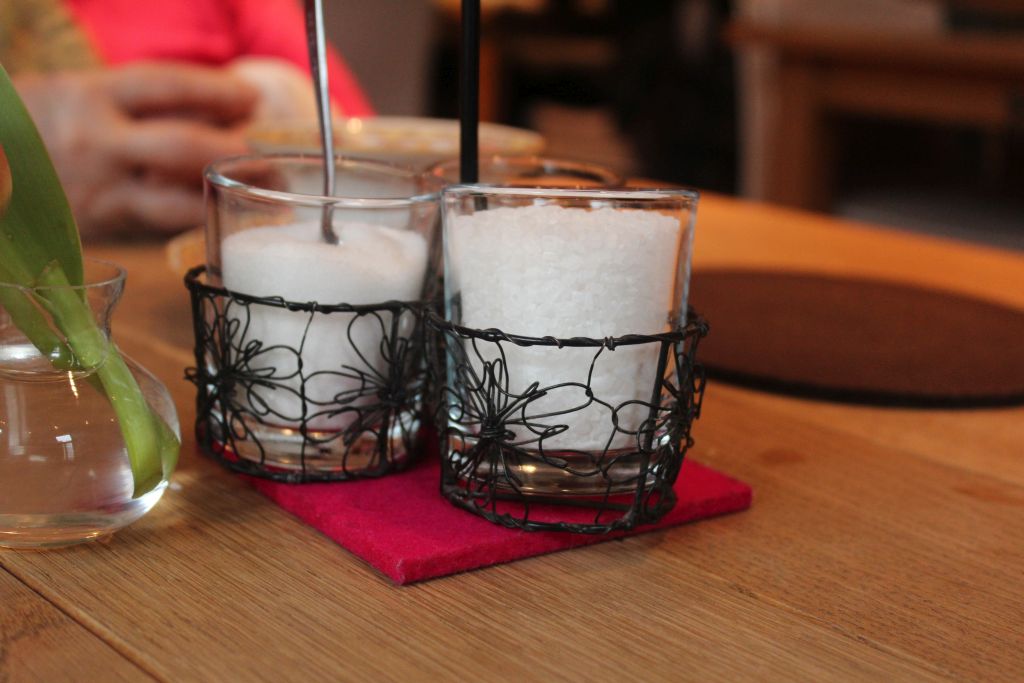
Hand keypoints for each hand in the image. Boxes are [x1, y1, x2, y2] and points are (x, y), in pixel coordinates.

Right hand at [15, 63, 257, 237]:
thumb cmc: (32, 123)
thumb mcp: (74, 93)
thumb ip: (133, 102)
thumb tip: (215, 109)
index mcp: (91, 95)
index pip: (169, 85)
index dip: (218, 91)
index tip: (251, 96)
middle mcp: (97, 142)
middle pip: (184, 146)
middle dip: (236, 151)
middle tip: (272, 156)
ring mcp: (100, 190)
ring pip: (177, 199)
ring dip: (225, 197)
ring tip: (262, 193)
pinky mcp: (101, 226)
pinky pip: (159, 224)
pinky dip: (193, 219)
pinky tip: (220, 215)